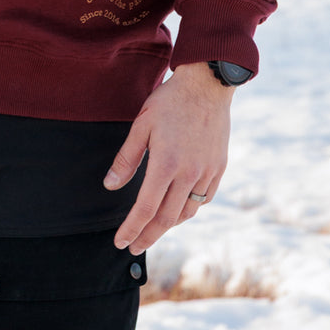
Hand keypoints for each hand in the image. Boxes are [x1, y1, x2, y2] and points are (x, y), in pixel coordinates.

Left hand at [104, 62, 232, 252]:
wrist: (207, 84)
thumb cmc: (170, 101)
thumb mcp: (142, 124)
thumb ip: (126, 158)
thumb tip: (110, 185)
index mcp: (165, 164)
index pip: (144, 209)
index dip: (131, 229)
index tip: (120, 242)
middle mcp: (188, 174)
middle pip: (166, 219)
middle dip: (147, 236)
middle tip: (134, 246)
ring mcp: (206, 172)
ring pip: (187, 212)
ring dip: (169, 225)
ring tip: (154, 228)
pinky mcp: (219, 167)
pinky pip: (204, 198)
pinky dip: (189, 209)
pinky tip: (179, 208)